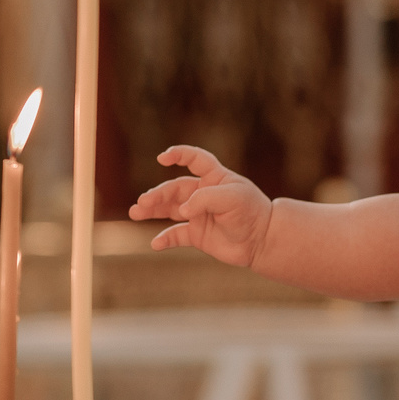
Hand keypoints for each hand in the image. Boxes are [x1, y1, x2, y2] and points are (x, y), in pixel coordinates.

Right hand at [129, 147, 272, 267]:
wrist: (263, 240)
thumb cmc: (251, 212)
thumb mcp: (232, 198)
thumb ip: (205, 199)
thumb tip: (182, 210)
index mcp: (214, 177)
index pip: (194, 159)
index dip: (179, 155)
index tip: (163, 158)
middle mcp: (202, 194)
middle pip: (175, 189)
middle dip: (157, 194)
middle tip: (143, 203)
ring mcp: (198, 215)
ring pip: (169, 210)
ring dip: (152, 211)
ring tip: (135, 213)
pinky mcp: (198, 235)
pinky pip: (176, 236)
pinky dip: (165, 240)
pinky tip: (155, 244)